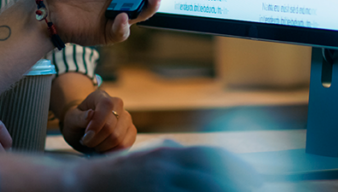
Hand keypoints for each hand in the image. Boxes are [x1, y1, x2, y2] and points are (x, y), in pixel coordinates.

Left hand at [61, 89, 135, 152]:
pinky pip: (125, 145)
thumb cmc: (77, 122)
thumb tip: (90, 114)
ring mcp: (126, 118)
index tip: (86, 136)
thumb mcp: (71, 118)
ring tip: (94, 144)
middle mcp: (117, 104)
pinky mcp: (131, 131)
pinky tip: (103, 150)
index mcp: (101, 96)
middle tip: (86, 142)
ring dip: (102, 146)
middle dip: (96, 139)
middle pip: (111, 126)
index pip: (106, 105)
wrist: (83, 128)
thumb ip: (79, 117)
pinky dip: (112, 151)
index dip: (97, 122)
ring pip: (118, 138)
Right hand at [75, 146, 260, 191]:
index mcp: (168, 152)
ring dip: (223, 189)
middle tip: (256, 189)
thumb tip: (181, 149)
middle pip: (213, 172)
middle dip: (238, 182)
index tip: (255, 178)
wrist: (80, 185)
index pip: (213, 156)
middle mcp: (166, 164)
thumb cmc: (115, 175)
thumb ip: (166, 154)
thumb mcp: (145, 158)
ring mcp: (158, 182)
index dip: (238, 166)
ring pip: (203, 186)